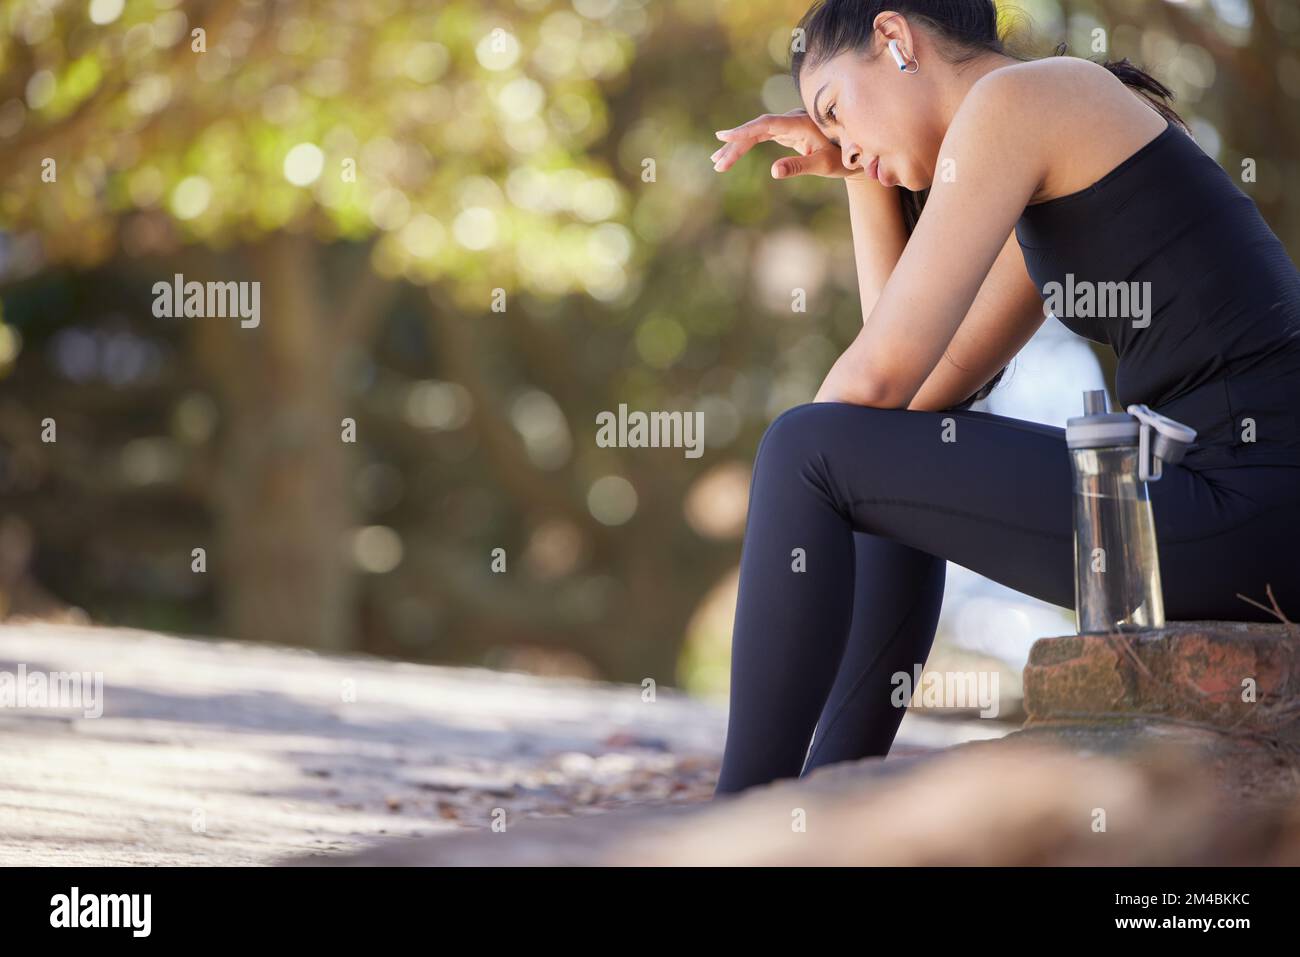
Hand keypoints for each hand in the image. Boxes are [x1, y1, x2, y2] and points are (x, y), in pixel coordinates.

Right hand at [712, 109, 864, 179]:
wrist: (857, 153)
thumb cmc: (844, 159)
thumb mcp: (824, 165)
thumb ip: (799, 166)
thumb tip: (773, 171)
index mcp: (800, 123)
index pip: (766, 124)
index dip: (744, 130)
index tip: (724, 136)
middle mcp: (792, 120)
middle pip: (757, 130)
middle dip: (736, 146)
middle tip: (717, 163)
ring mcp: (788, 125)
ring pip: (756, 133)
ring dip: (737, 147)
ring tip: (717, 162)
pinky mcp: (787, 132)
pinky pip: (761, 137)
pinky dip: (746, 146)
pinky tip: (732, 154)